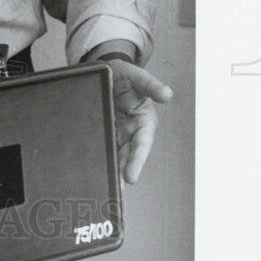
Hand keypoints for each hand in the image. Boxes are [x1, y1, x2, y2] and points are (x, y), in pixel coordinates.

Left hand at [106, 60, 172, 184]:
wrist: (108, 69)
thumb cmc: (126, 74)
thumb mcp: (138, 76)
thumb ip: (151, 85)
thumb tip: (167, 94)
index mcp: (144, 122)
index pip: (141, 145)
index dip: (136, 162)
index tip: (130, 177)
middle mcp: (132, 131)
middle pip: (127, 156)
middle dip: (121, 174)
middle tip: (114, 191)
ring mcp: (118, 133)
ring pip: (115, 156)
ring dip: (111, 172)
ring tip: (104, 190)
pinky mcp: (106, 132)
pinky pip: (104, 148)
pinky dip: (101, 161)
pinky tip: (93, 173)